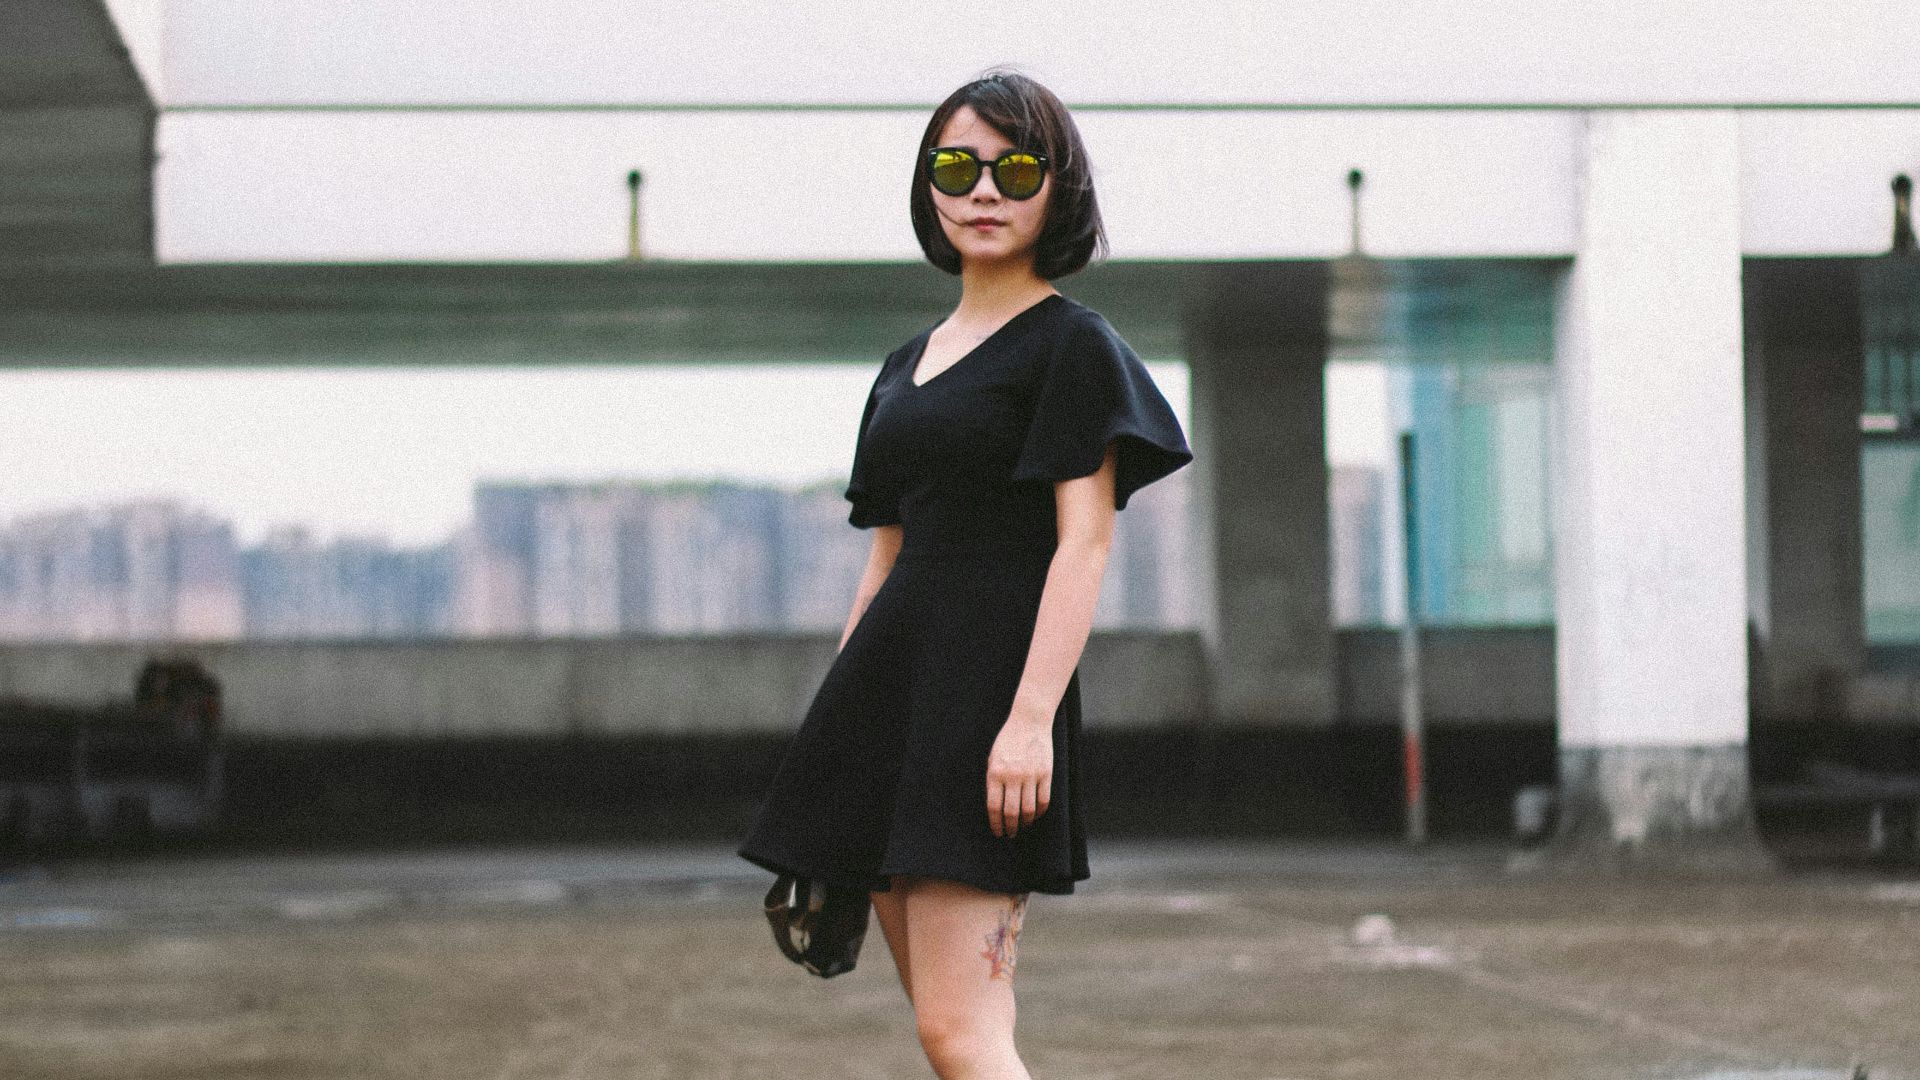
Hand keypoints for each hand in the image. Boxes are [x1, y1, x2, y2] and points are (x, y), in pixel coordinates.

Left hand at [985, 713, 1052, 838]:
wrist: (1029, 721)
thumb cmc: (1008, 740)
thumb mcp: (993, 758)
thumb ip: (993, 780)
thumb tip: (995, 806)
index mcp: (995, 773)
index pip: (994, 807)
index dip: (995, 823)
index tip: (997, 832)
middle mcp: (1012, 776)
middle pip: (1011, 812)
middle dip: (1010, 827)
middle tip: (1010, 834)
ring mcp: (1030, 775)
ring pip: (1028, 809)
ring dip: (1025, 822)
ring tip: (1022, 826)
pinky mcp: (1046, 773)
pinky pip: (1043, 800)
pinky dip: (1039, 812)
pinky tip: (1035, 815)